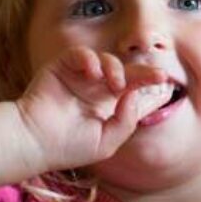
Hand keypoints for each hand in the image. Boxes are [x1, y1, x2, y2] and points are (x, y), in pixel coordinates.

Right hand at [15, 46, 170, 172]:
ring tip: (115, 85)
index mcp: (108, 107)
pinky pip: (82, 54)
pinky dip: (91, 60)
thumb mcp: (107, 142)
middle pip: (126, 74)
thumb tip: (136, 95)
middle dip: (144, 73)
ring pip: (107, 61)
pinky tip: (93, 74)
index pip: (134, 92)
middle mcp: (97, 89)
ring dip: (116, 69)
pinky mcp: (63, 66)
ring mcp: (80, 77)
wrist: (34, 142)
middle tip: (159, 75)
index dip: (150, 87)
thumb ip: (126, 121)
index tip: (166, 85)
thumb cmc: (68, 147)